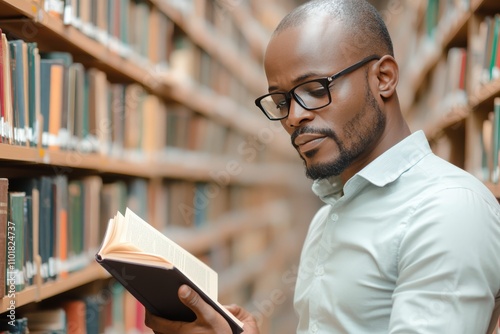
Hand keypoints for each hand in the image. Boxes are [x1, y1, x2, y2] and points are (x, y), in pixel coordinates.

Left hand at [145, 284, 259, 333]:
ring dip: (164, 317)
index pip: (152, 321)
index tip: (148, 296)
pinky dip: (171, 322)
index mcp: (178, 331)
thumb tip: (181, 288)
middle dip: (156, 311)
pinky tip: (180, 309)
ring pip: (163, 330)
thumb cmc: (220, 333)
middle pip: (157, 325)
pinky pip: (172, 331)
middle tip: (157, 294)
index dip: (148, 310)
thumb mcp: (210, 315)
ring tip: (166, 299)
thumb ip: (195, 301)